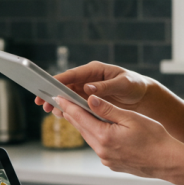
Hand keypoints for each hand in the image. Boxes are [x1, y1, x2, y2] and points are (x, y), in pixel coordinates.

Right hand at [35, 62, 149, 115]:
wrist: (142, 94)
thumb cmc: (134, 85)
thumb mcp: (123, 84)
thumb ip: (106, 87)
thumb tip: (89, 88)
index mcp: (95, 70)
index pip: (74, 74)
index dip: (59, 80)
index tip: (48, 86)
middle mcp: (88, 78)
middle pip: (67, 85)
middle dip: (54, 92)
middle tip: (41, 102)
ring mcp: (88, 89)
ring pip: (69, 95)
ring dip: (58, 101)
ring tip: (48, 109)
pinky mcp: (90, 99)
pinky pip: (76, 103)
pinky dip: (68, 108)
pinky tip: (60, 114)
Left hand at [55, 94, 182, 179]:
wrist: (167, 161)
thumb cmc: (154, 138)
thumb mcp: (131, 118)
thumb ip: (108, 109)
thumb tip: (90, 99)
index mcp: (104, 136)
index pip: (79, 117)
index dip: (68, 105)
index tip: (59, 96)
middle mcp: (101, 150)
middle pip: (81, 128)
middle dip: (72, 114)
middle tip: (63, 101)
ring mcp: (106, 159)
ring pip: (90, 137)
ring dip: (84, 125)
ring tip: (78, 112)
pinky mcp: (112, 163)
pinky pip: (99, 146)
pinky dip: (96, 135)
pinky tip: (99, 128)